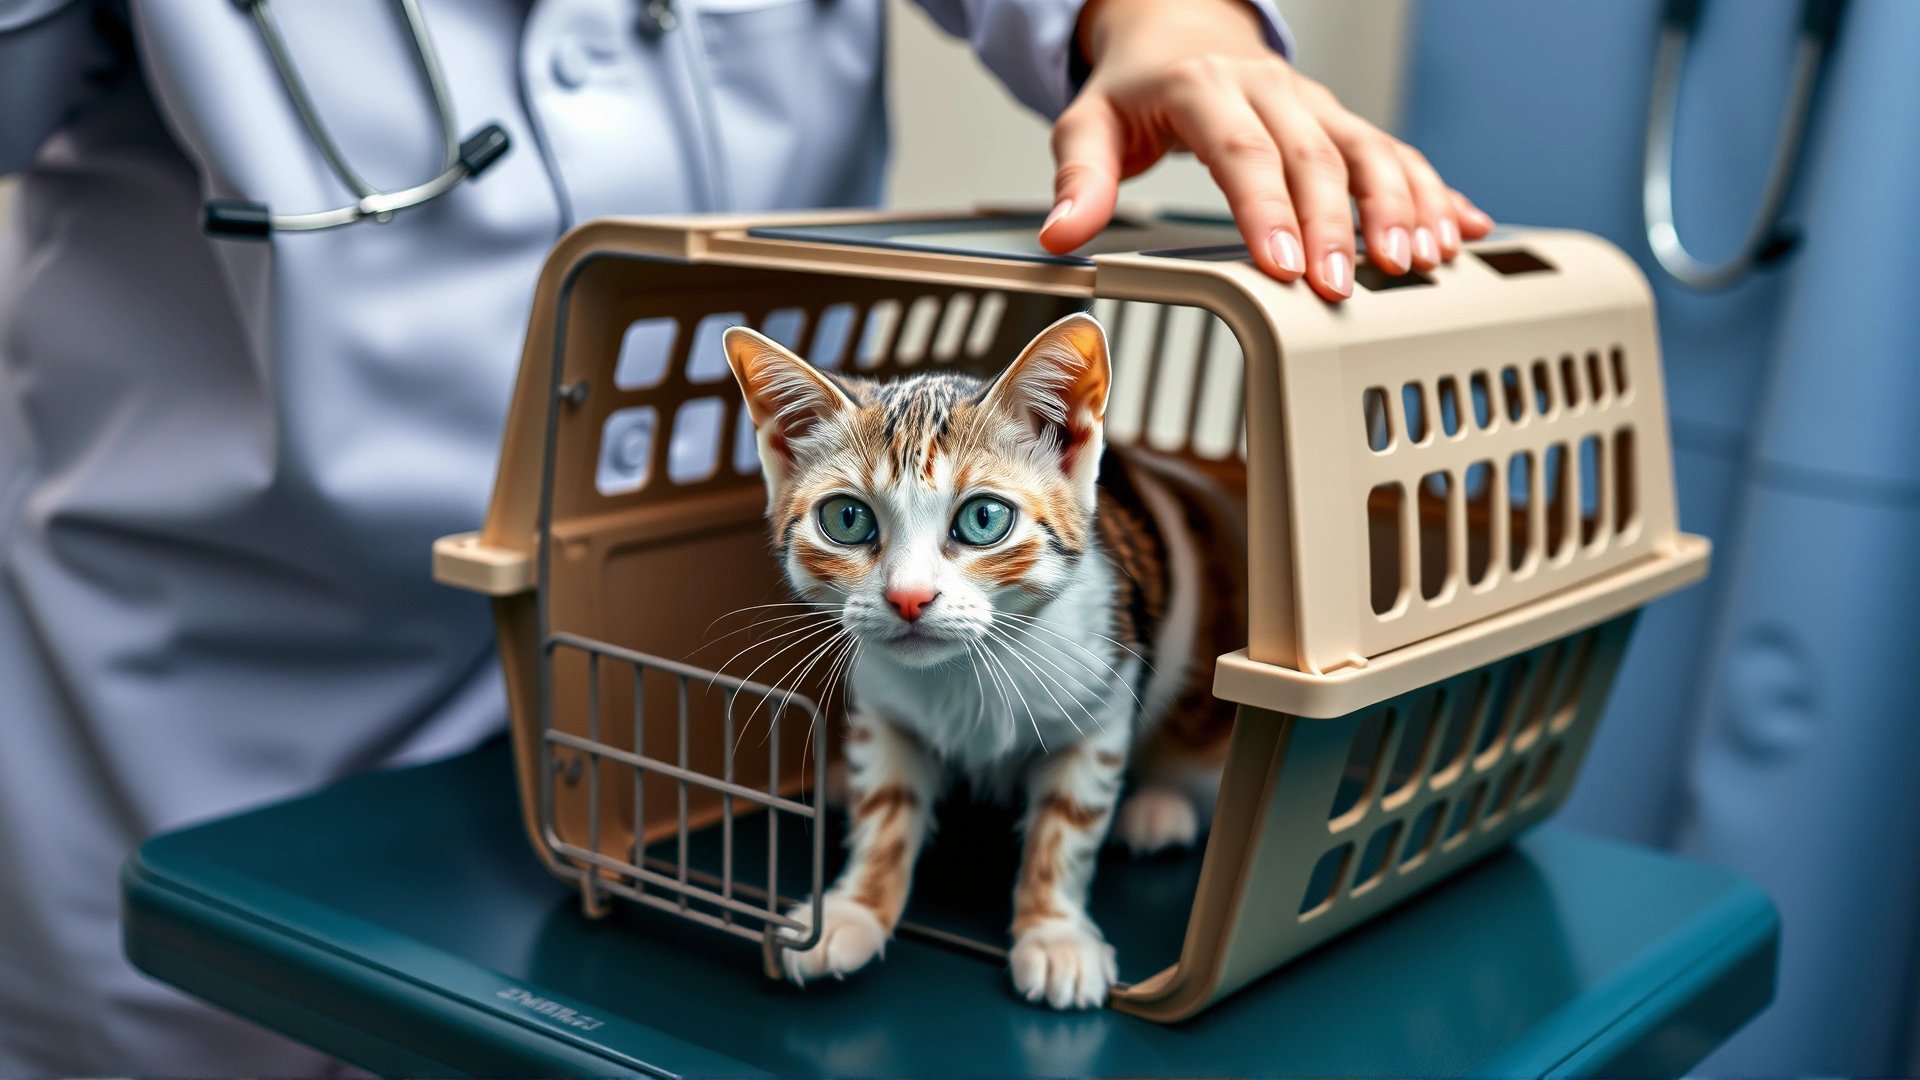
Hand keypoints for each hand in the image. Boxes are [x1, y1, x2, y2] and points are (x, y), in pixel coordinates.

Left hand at [1041, 0, 1494, 299]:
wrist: (1179, 27)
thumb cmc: (1137, 86)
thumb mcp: (1089, 124)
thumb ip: (1078, 180)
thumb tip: (1062, 235)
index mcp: (1206, 89)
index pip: (1241, 152)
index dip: (1266, 209)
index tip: (1281, 264)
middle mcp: (1271, 91)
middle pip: (1314, 158)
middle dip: (1337, 226)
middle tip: (1345, 287)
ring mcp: (1315, 105)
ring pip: (1370, 151)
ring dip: (1401, 207)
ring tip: (1419, 261)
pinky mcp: (1342, 122)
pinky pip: (1396, 154)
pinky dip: (1434, 192)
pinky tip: (1463, 230)